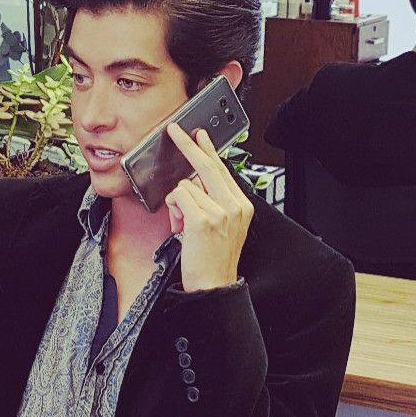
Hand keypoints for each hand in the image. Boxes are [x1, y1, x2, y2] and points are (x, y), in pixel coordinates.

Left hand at [163, 123, 253, 290]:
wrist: (214, 285)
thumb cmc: (213, 260)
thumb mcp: (222, 226)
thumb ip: (213, 202)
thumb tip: (193, 181)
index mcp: (241, 206)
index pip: (222, 169)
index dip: (208, 150)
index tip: (200, 135)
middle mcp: (234, 205)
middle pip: (207, 165)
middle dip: (188, 145)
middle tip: (175, 131)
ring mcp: (219, 212)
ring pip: (187, 185)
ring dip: (178, 203)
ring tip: (183, 225)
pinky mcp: (202, 219)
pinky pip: (179, 197)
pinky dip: (173, 210)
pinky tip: (179, 226)